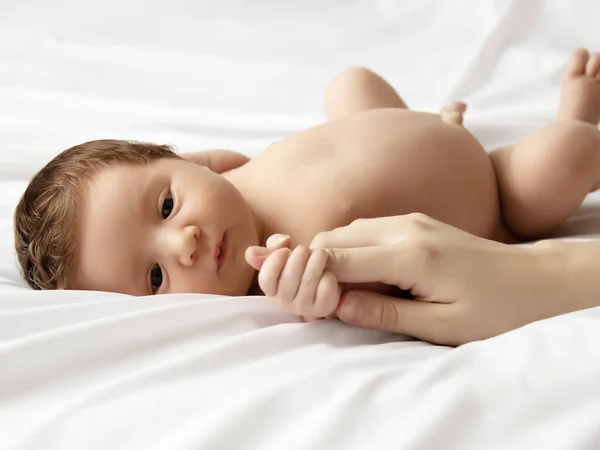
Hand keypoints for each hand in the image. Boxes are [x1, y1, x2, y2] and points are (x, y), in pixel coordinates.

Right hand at [245, 235, 341, 319]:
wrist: (330, 279)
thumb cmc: (303, 265)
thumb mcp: (285, 254)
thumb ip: (269, 251)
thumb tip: (250, 252)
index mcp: (272, 290)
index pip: (266, 280)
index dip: (274, 262)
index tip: (285, 251)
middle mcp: (284, 303)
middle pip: (288, 279)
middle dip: (298, 258)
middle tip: (305, 249)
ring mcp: (304, 308)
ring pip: (308, 282)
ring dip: (316, 262)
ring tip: (321, 253)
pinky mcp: (323, 308)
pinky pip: (325, 290)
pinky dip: (328, 277)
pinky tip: (329, 273)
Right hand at [311, 214, 570, 345]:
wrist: (531, 278)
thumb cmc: (493, 309)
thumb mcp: (441, 325)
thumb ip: (385, 315)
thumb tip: (336, 306)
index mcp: (410, 255)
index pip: (337, 259)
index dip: (312, 281)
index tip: (309, 306)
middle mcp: (403, 228)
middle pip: (334, 237)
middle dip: (315, 266)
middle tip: (319, 299)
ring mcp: (409, 220)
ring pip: (348, 229)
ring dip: (332, 256)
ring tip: (339, 290)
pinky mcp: (414, 221)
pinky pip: (367, 228)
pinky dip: (352, 248)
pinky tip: (362, 273)